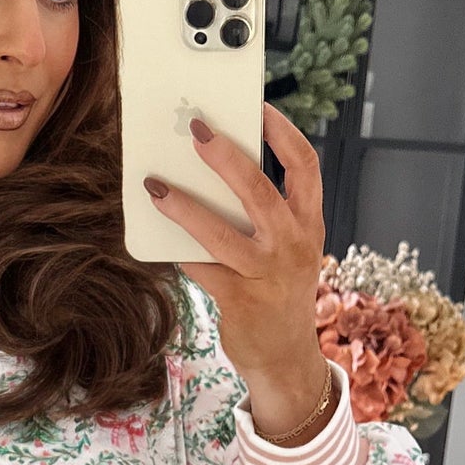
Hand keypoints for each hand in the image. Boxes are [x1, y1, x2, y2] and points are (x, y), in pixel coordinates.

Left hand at [144, 100, 330, 438]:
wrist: (285, 356)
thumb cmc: (278, 291)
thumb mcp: (286, 248)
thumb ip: (263, 213)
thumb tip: (214, 171)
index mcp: (308, 224)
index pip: (305, 167)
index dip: (283, 133)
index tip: (258, 107)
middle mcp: (292, 245)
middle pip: (260, 191)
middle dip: (227, 157)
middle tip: (197, 130)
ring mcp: (266, 275)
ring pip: (221, 234)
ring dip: (185, 207)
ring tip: (156, 187)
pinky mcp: (239, 301)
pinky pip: (201, 267)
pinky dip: (179, 251)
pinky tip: (158, 237)